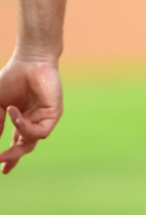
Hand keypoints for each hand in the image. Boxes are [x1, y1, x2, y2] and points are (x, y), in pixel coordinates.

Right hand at [0, 56, 62, 173]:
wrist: (29, 60)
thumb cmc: (13, 77)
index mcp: (22, 118)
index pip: (16, 142)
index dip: (10, 157)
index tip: (3, 170)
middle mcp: (34, 119)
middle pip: (26, 146)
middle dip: (12, 156)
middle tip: (0, 162)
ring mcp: (45, 116)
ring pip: (32, 140)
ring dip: (15, 143)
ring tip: (3, 136)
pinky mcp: (54, 112)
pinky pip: (39, 130)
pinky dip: (23, 127)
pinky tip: (13, 113)